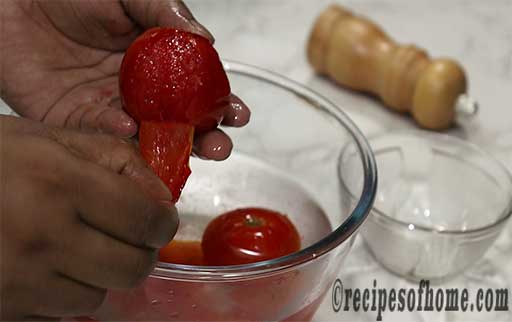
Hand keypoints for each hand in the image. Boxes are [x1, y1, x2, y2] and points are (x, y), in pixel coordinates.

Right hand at [0, 116, 178, 319]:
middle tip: (126, 235)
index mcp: (59, 184)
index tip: (158, 219)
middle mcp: (42, 237)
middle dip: (139, 251)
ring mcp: (18, 281)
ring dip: (98, 274)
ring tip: (72, 245)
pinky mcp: (3, 308)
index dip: (162, 222)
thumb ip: (113, 159)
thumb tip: (161, 196)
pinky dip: (64, 292)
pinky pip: (60, 313)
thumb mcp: (48, 138)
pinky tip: (44, 264)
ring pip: (98, 296)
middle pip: (132, 268)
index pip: (145, 220)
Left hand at [1, 0, 249, 159]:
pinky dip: (115, 133)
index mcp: (157, 64)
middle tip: (219, 146)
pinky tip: (128, 126)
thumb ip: (166, 11)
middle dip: (204, 139)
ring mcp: (109, 107)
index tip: (237, 113)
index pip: (197, 91)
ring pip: (145, 138)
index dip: (220, 104)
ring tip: (185, 151)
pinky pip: (100, 133)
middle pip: (179, 124)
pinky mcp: (75, 119)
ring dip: (167, 150)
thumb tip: (205, 38)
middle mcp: (138, 91)